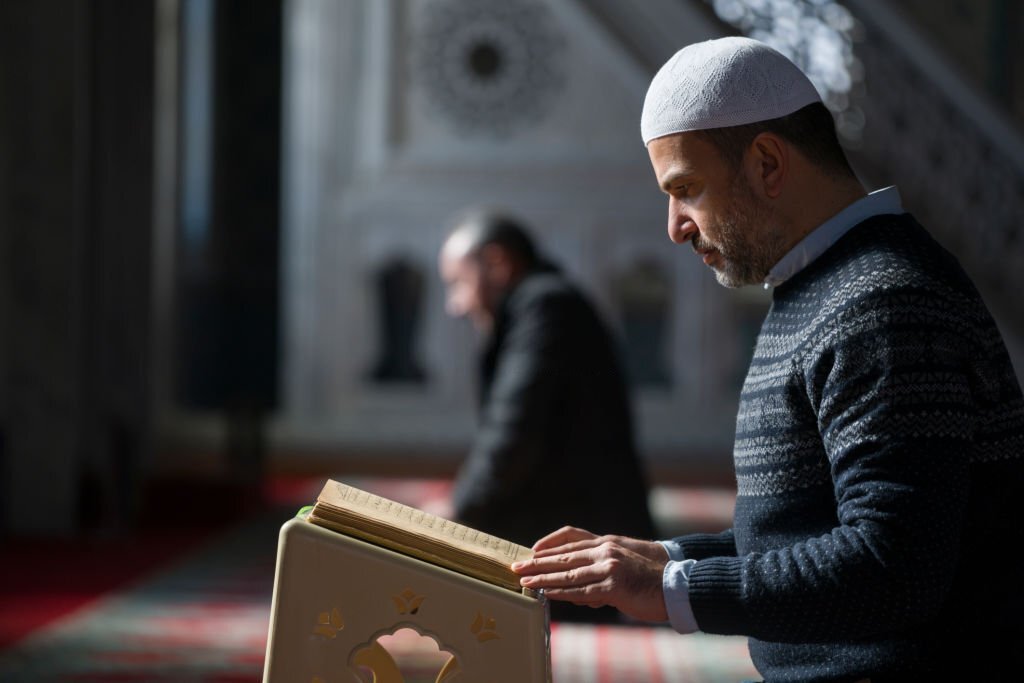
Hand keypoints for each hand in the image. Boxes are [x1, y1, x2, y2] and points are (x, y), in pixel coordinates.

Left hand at [511, 527, 669, 622]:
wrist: (679, 584)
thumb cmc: (652, 579)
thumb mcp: (624, 565)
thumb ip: (599, 574)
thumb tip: (577, 592)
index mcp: (607, 543)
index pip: (572, 539)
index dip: (549, 545)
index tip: (532, 551)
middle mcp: (606, 550)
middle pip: (564, 555)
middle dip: (538, 562)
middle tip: (518, 567)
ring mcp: (609, 566)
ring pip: (568, 573)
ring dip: (543, 578)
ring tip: (525, 581)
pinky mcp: (614, 585)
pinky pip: (581, 590)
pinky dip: (561, 592)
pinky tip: (547, 593)